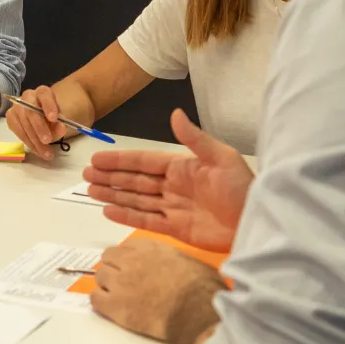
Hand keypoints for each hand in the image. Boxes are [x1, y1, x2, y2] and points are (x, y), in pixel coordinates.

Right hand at [6, 86, 68, 160]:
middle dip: (39, 128)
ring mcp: (17, 106)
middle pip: (30, 111)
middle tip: (47, 141)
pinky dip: (28, 142)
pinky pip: (18, 131)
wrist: (42, 119)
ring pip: (23, 123)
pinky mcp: (10, 117)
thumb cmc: (51, 118)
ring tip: (46, 153)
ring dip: (34, 140)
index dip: (49, 106)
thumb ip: (60, 125)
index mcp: (42, 92)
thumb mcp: (59, 121)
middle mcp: (28, 96)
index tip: (54, 119)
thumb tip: (61, 127)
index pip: (44, 94)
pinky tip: (37, 150)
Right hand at [82, 109, 252, 249]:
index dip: (120, 161)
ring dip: (113, 195)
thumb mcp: (222, 158)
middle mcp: (174, 186)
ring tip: (90, 191)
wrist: (258, 224)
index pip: (144, 162)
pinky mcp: (177, 229)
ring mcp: (174, 208)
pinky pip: (146, 220)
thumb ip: (195, 139)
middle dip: (110, 177)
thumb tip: (174, 114)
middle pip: (135, 181)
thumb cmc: (243, 189)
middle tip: (86, 175)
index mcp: (183, 167)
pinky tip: (108, 211)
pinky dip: (127, 216)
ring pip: (136, 199)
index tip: (98, 159)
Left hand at [89, 240, 219, 340]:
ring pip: (100, 277)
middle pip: (108, 259)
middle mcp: (130, 260)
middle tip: (124, 284)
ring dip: (107, 286)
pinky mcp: (114, 304)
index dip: (127, 259)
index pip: (124, 247)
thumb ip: (172, 259)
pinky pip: (95, 299)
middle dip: (114, 270)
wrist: (195, 311)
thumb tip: (175, 267)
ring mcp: (120, 281)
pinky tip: (111, 308)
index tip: (132, 268)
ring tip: (119, 297)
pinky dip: (101, 303)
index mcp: (149, 248)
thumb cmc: (201, 289)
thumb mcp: (189, 262)